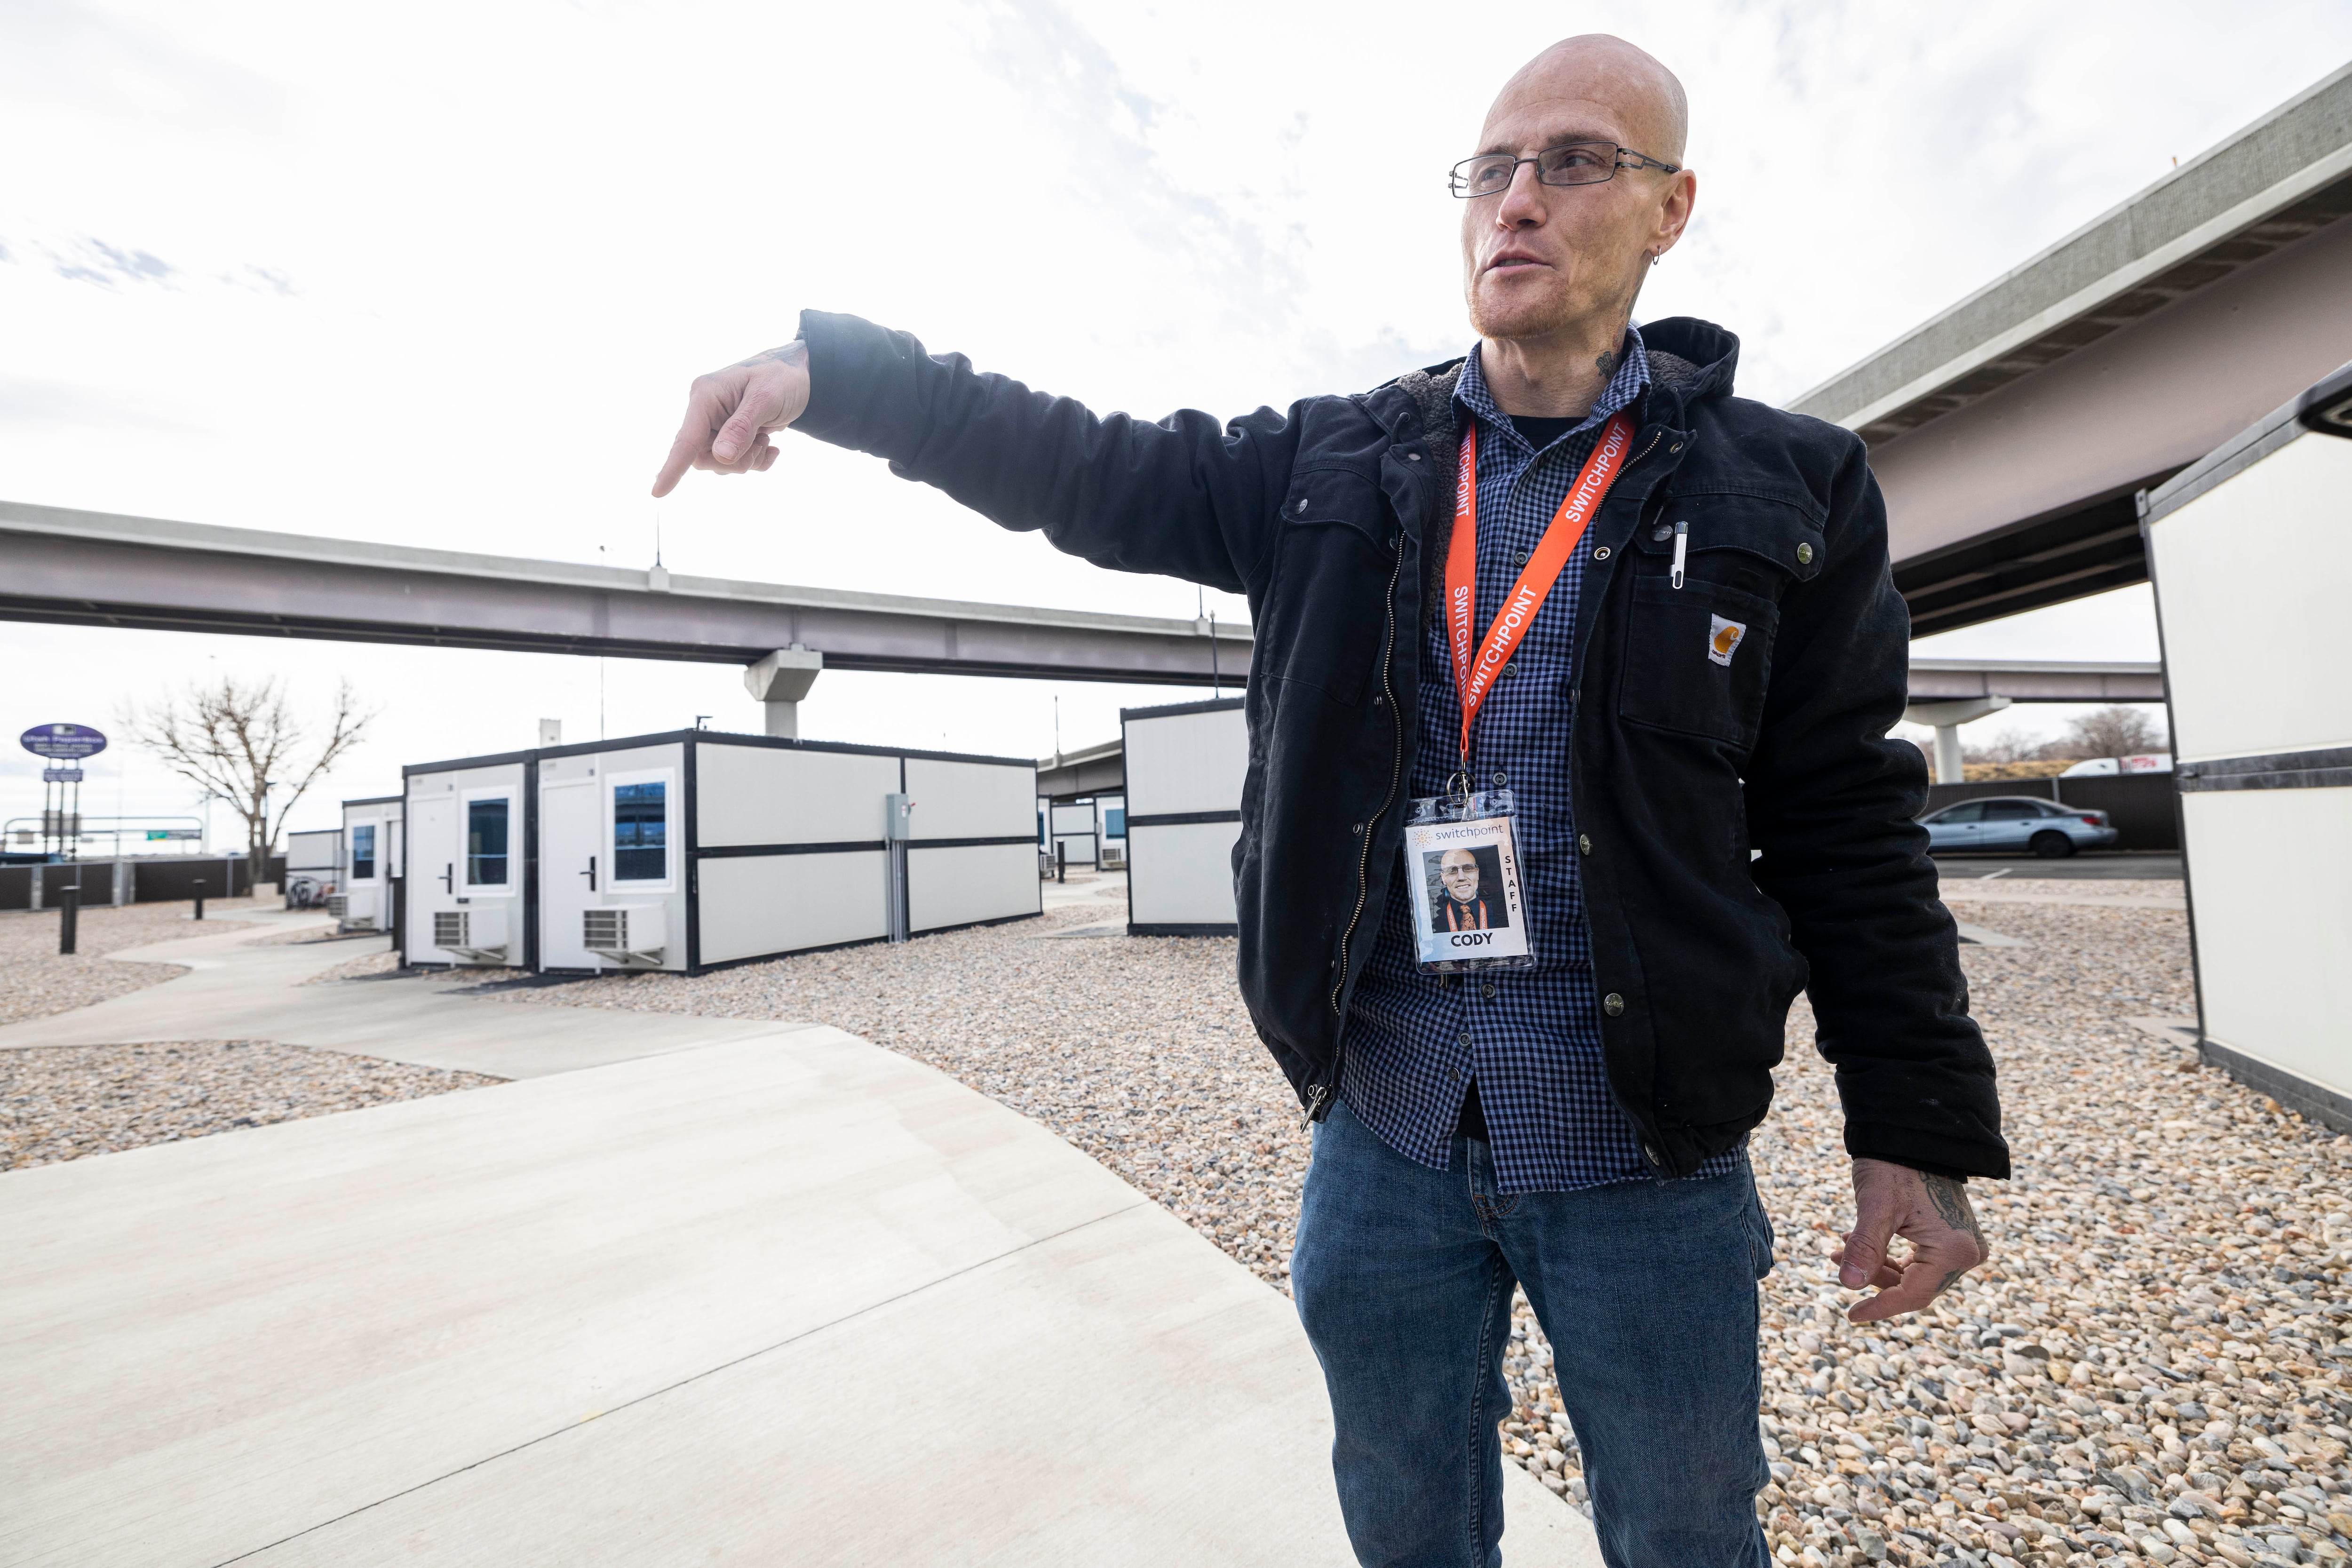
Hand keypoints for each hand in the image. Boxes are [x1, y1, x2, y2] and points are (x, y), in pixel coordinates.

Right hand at [651, 341, 810, 496]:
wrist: (798, 376)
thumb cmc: (781, 378)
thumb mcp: (766, 399)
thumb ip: (742, 427)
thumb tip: (721, 457)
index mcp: (705, 396)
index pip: (686, 438)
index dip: (672, 467)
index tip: (658, 492)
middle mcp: (704, 411)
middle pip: (703, 457)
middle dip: (734, 461)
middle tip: (761, 443)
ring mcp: (715, 425)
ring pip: (719, 463)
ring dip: (747, 460)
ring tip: (766, 437)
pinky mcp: (728, 436)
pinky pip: (734, 463)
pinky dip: (755, 461)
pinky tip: (770, 447)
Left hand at [1833, 1157, 1988, 1323]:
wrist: (1916, 1134)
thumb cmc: (1895, 1166)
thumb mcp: (1875, 1207)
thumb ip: (1864, 1248)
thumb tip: (1848, 1285)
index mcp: (1954, 1250)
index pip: (1914, 1295)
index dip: (1880, 1307)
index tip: (1850, 1315)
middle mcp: (1968, 1253)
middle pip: (1916, 1287)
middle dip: (1874, 1280)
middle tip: (1836, 1259)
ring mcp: (1965, 1246)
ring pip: (1917, 1275)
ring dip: (1878, 1268)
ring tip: (1840, 1249)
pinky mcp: (1955, 1237)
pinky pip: (1923, 1261)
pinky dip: (1891, 1258)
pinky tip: (1858, 1243)